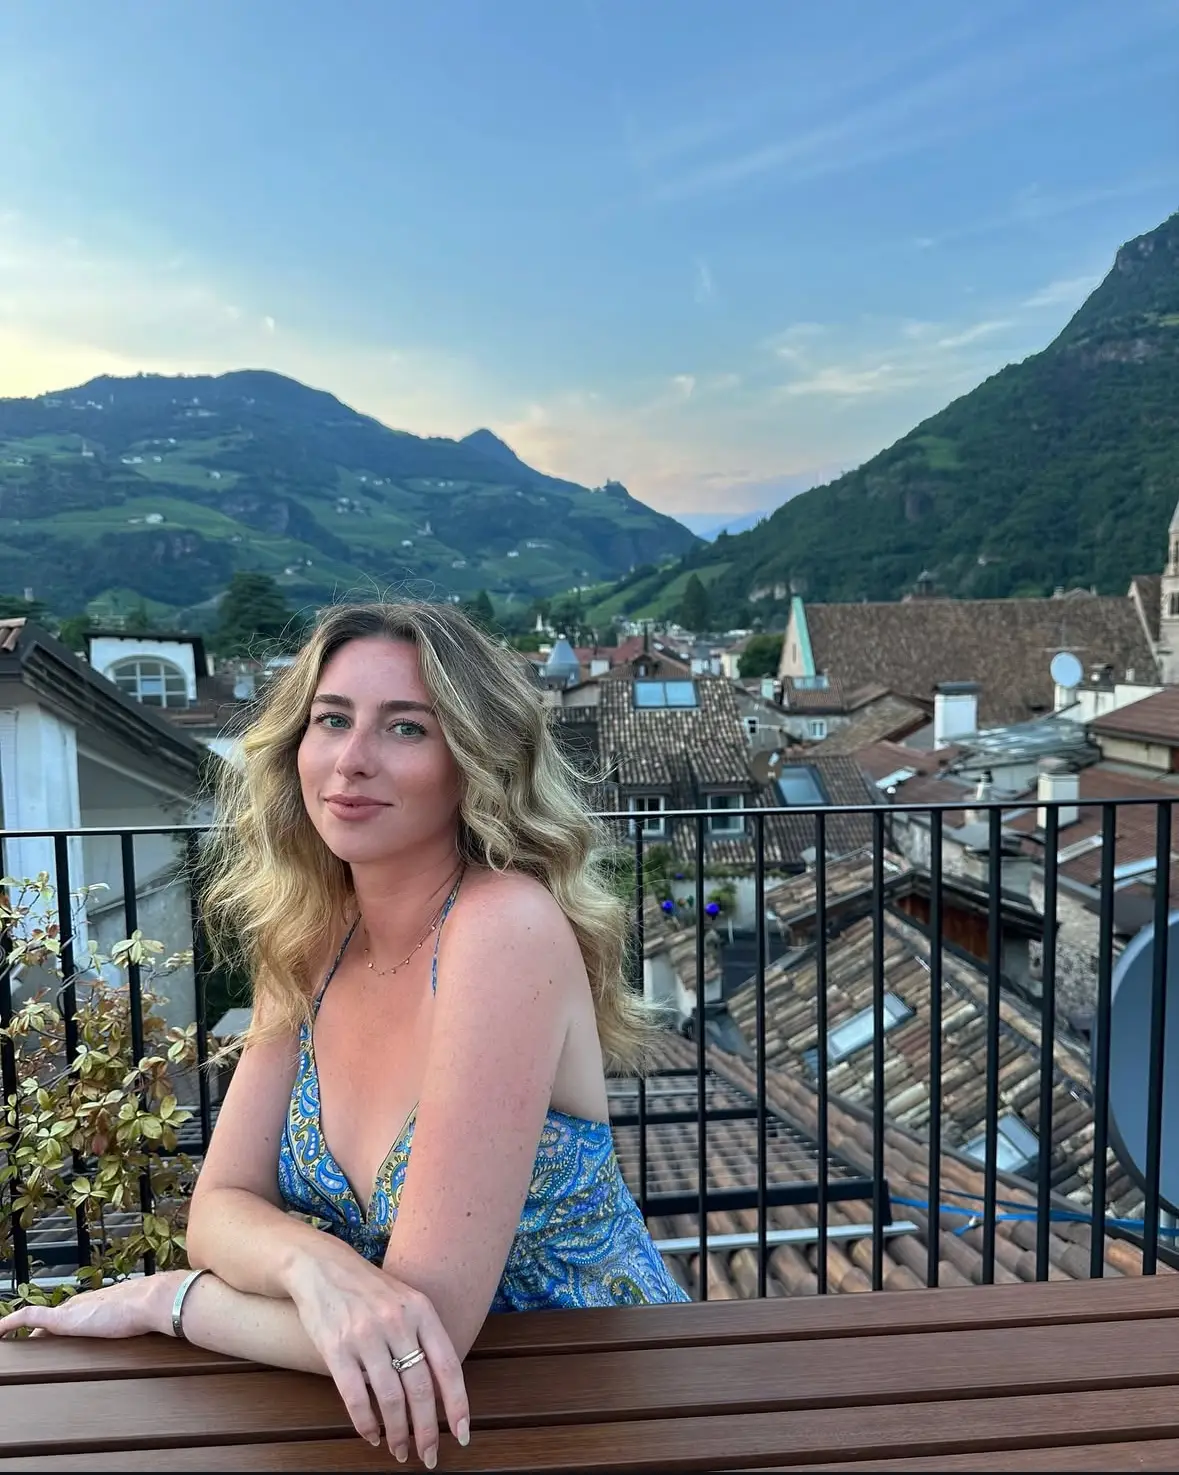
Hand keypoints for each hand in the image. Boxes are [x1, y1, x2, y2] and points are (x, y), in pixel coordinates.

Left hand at [0, 1272, 180, 1340]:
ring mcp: (71, 1310)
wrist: (152, 1301)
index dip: (54, 1329)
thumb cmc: (150, 1310)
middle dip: (36, 1334)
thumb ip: (133, 1320)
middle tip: (20, 1345)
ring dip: (21, 1331)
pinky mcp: (64, 1318)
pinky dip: (10, 1324)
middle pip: (51, 1321)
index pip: (69, 1317)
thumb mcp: (138, 1318)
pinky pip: (29, 1318)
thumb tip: (141, 1326)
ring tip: (5, 1337)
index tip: (45, 1337)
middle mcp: (80, 1303)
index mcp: (96, 1304)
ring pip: (38, 1321)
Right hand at [285, 1246, 468, 1466]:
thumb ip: (423, 1336)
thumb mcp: (406, 1300)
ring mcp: (366, 1335)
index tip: (462, 1434)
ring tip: (400, 1451)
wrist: (321, 1266)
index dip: (458, 1404)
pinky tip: (373, 1436)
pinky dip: (366, 1423)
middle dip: (427, 1430)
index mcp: (422, 1310)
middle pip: (421, 1388)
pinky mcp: (336, 1348)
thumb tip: (441, 1388)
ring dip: (398, 1433)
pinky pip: (355, 1396)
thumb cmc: (369, 1289)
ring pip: (390, 1397)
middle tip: (429, 1456)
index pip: (448, 1365)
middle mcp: (397, 1322)